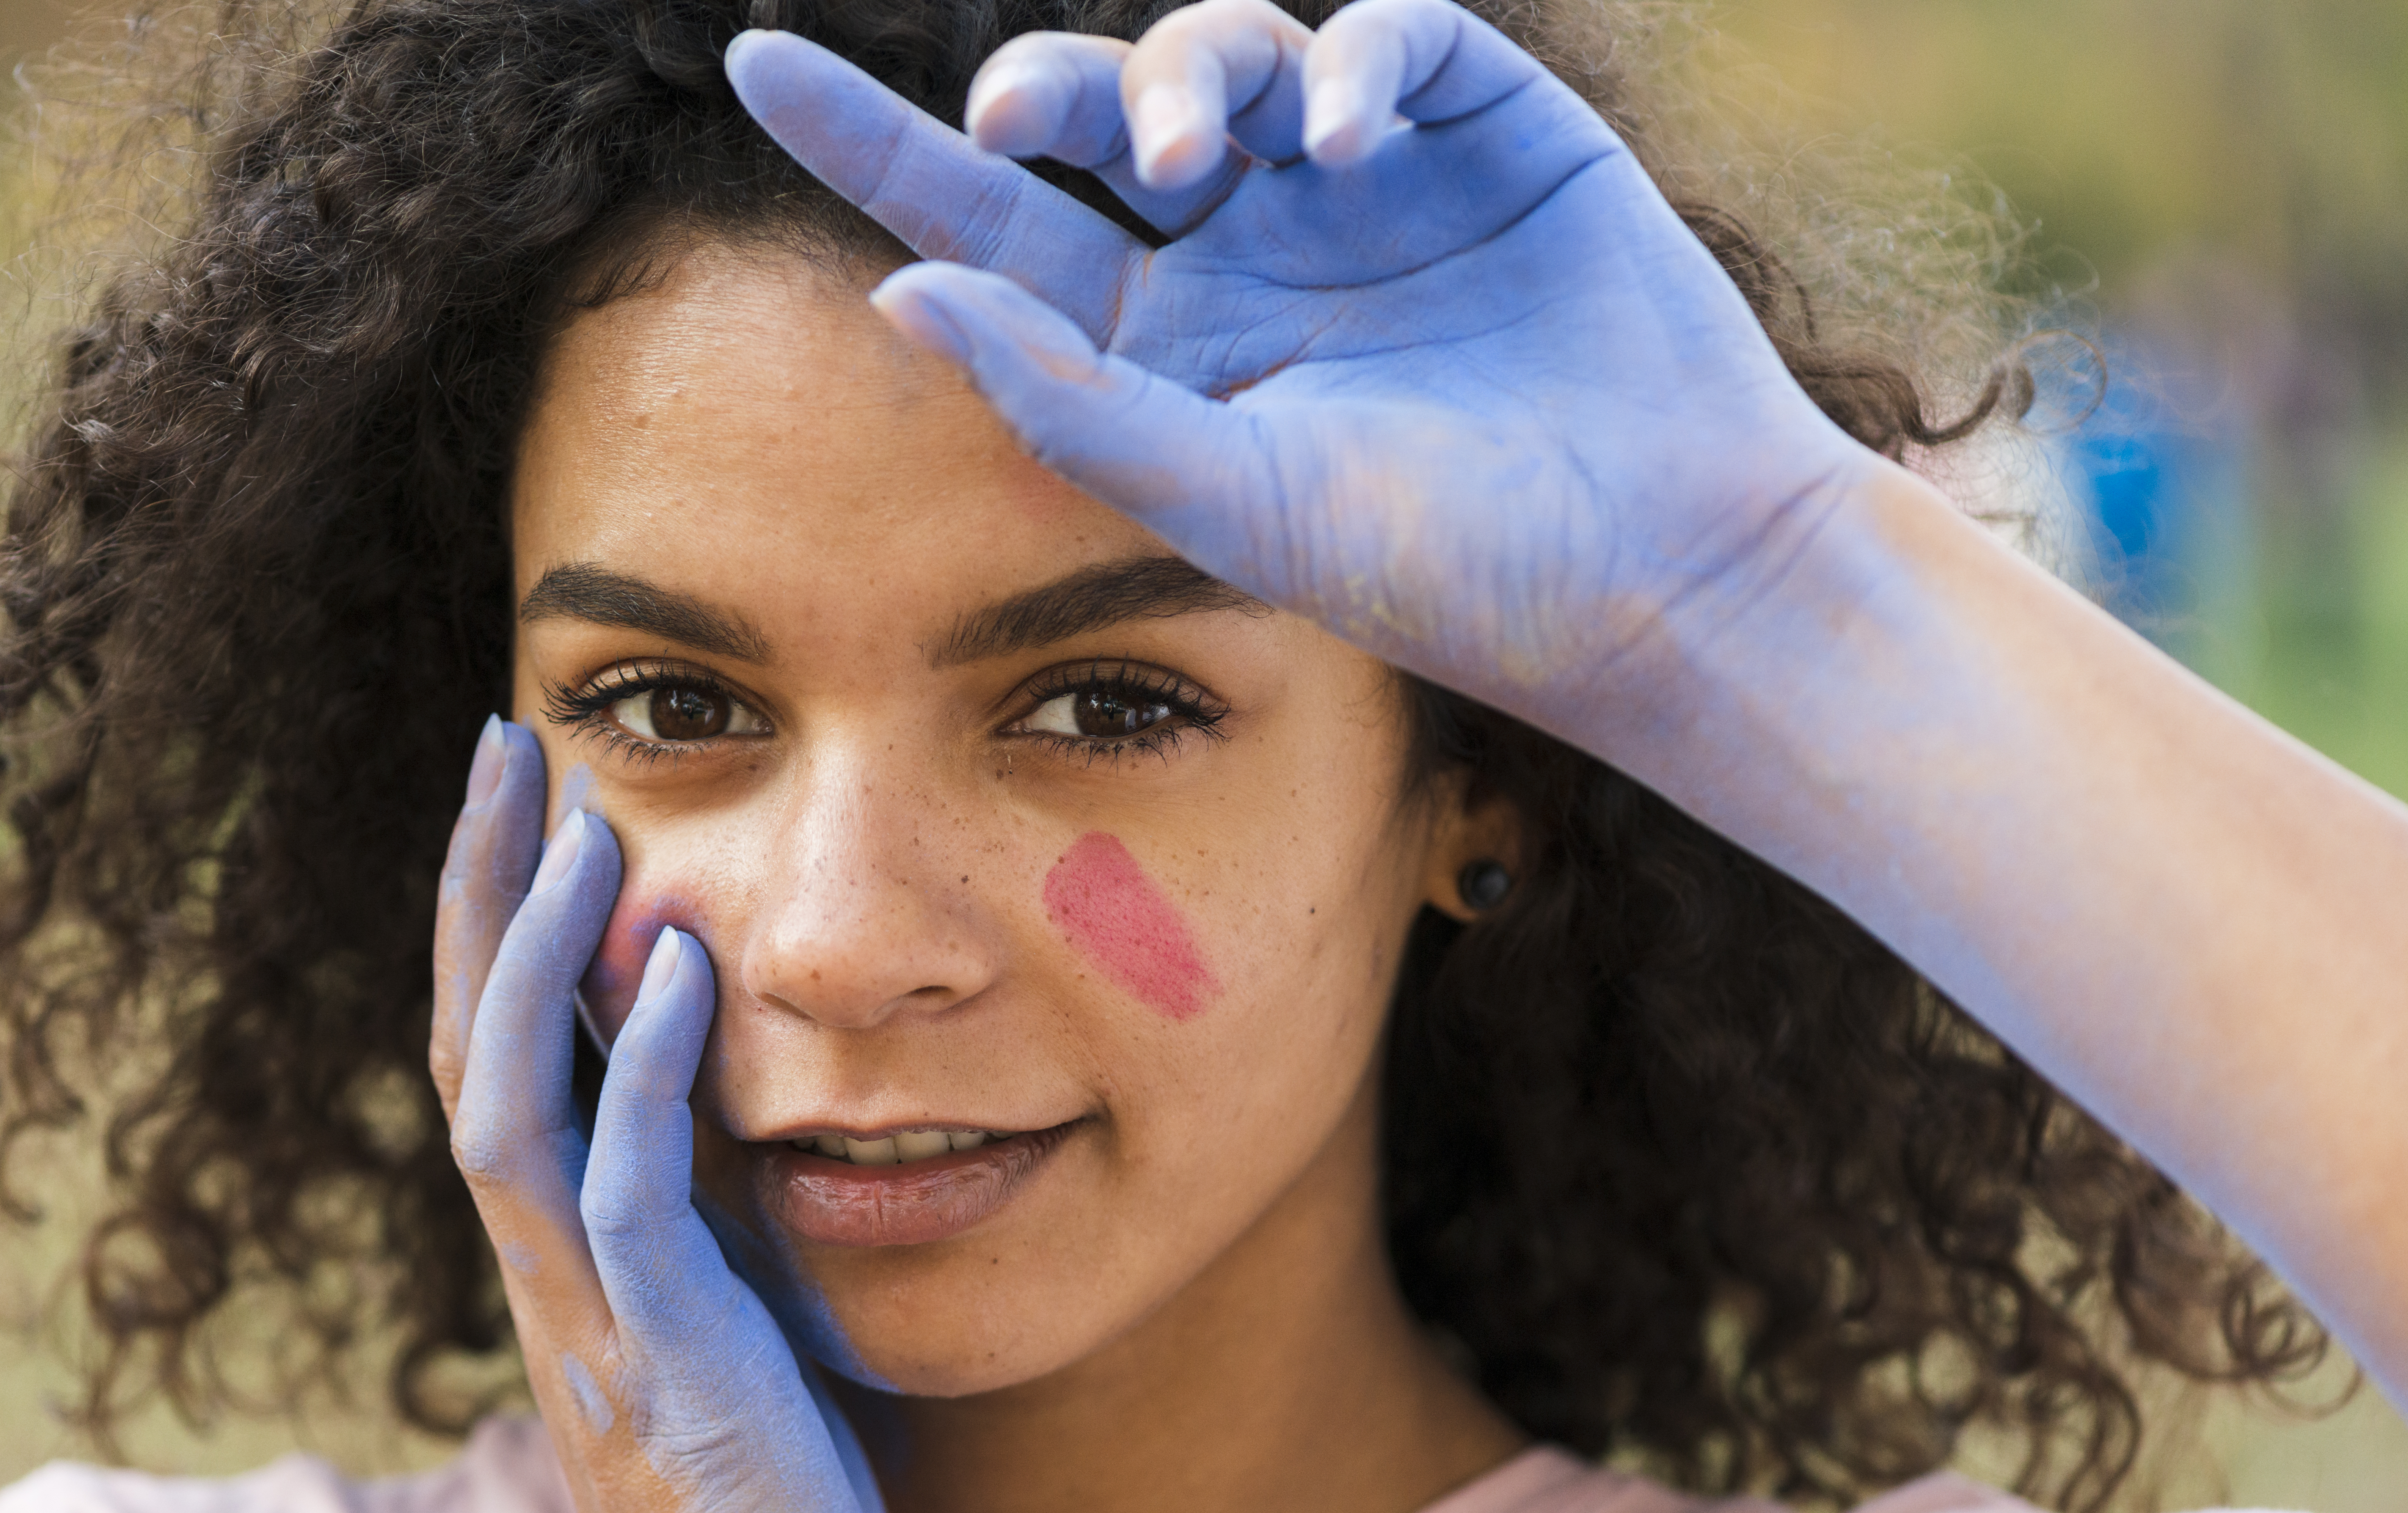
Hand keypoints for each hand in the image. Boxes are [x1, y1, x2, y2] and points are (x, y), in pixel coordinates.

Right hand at [430, 719, 916, 1512]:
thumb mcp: (725, 1334)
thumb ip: (701, 1233)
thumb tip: (723, 1112)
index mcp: (568, 1267)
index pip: (497, 1063)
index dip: (493, 930)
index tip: (524, 801)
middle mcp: (552, 1278)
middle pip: (472, 1048)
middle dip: (482, 894)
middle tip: (503, 744)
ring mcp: (598, 1320)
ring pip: (516, 1101)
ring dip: (537, 951)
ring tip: (575, 814)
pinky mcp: (669, 1365)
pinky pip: (632, 1191)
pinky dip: (647, 1073)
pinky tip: (677, 966)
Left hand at [723, 0, 1881, 746]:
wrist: (1654, 564)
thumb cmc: (1441, 564)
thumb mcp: (1226, 497)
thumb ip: (1064, 397)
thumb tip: (901, 293)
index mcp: (1167, 343)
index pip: (991, 220)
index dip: (872, 142)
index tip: (753, 66)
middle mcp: (1249, 253)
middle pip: (1103, 108)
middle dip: (1060, 84)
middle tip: (1047, 120)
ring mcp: (1364, 188)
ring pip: (1237, 53)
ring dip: (1199, 71)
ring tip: (1221, 148)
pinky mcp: (1484, 131)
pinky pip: (1392, 35)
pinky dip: (1356, 59)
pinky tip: (1349, 138)